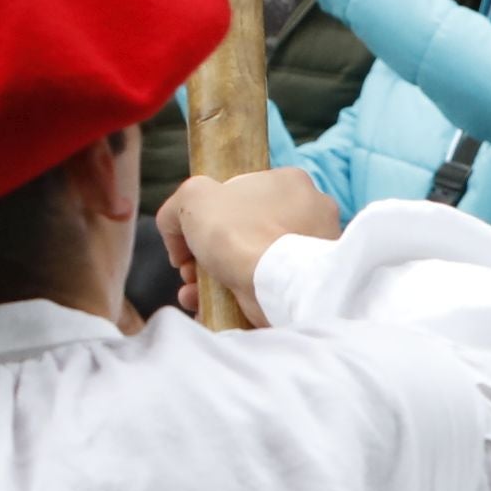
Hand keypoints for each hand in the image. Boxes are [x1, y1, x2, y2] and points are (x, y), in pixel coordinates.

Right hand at [157, 165, 344, 313]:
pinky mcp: (308, 286)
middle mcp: (311, 213)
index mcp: (290, 182)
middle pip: (243, 233)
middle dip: (206, 256)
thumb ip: (178, 206)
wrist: (276, 285)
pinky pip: (265, 289)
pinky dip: (234, 299)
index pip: (239, 195)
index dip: (205, 218)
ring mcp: (314, 252)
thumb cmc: (237, 233)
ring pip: (252, 264)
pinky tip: (207, 308)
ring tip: (192, 295)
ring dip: (213, 280)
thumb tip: (176, 232)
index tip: (187, 243)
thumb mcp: (192, 198)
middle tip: (189, 273)